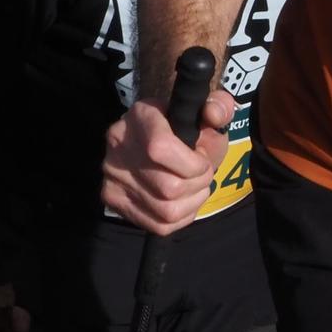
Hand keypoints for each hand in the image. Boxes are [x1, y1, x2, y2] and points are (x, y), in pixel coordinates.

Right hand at [98, 89, 235, 234]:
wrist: (157, 142)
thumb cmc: (186, 128)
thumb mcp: (207, 113)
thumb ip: (220, 106)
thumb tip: (214, 114)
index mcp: (141, 115)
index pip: (160, 149)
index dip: (193, 165)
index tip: (203, 162)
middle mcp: (118, 143)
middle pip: (168, 187)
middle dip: (198, 185)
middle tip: (202, 176)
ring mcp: (111, 173)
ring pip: (165, 211)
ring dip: (192, 203)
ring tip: (195, 188)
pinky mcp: (112, 197)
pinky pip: (157, 225)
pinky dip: (181, 218)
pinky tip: (184, 201)